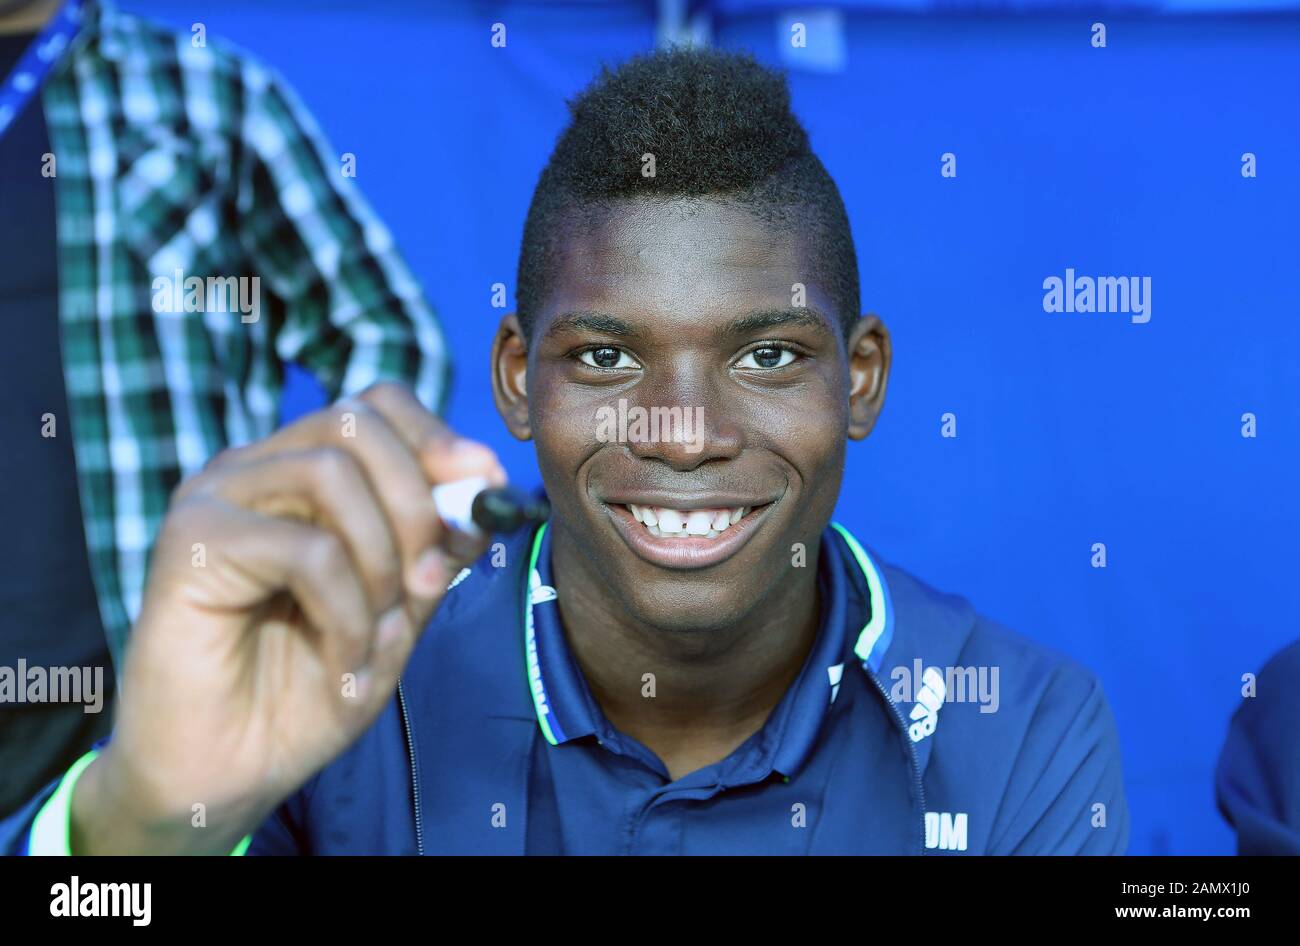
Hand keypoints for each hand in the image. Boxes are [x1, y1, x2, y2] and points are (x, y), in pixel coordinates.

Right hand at [72, 383, 503, 853]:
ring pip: (332, 474)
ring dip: (382, 561)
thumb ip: (433, 550)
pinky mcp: (191, 540)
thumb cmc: (304, 693)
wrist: (221, 778)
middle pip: (357, 423)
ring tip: (378, 633)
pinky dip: (347, 611)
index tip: (486, 486)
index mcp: (300, 474)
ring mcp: (216, 497)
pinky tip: (344, 662)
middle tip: (429, 581)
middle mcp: (255, 470)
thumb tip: (480, 489)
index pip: (377, 405)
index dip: (439, 438)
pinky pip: (306, 548)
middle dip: (419, 502)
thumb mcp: (395, 615)